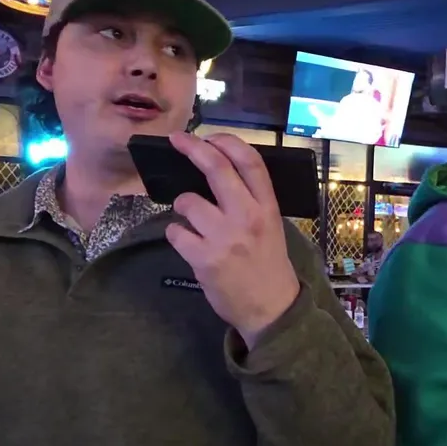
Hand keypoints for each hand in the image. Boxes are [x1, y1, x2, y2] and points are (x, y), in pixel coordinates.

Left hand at [166, 132, 300, 348]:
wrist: (270, 310)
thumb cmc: (268, 265)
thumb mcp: (271, 227)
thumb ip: (250, 201)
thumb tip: (215, 172)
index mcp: (267, 208)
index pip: (250, 162)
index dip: (227, 141)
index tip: (209, 135)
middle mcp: (247, 217)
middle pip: (217, 168)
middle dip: (192, 148)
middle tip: (176, 139)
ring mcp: (224, 238)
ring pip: (188, 201)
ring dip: (183, 206)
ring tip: (193, 221)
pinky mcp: (204, 259)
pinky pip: (175, 232)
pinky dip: (177, 234)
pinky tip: (189, 243)